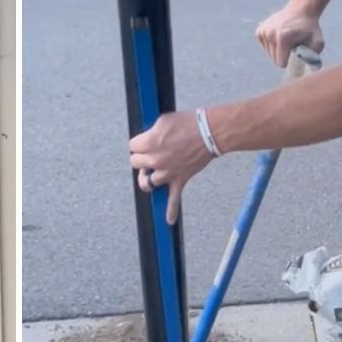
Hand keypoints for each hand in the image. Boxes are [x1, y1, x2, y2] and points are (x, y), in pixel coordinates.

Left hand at [128, 110, 215, 224]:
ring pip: (147, 182)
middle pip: (135, 163)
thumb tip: (146, 140)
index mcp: (149, 143)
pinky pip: (173, 200)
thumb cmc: (188, 123)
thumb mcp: (162, 121)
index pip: (132, 146)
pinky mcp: (179, 180)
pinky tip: (169, 220)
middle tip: (151, 152)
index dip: (138, 142)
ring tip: (154, 171)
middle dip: (141, 157)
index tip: (145, 141)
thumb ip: (150, 133)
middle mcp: (155, 160)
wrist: (210, 133)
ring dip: (149, 176)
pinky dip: (171, 211)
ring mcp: (166, 173)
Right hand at [255, 4, 324, 66]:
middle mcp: (270, 33)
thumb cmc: (310, 28)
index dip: (290, 62)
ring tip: (287, 40)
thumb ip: (313, 57)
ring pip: (269, 54)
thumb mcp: (318, 42)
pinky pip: (264, 47)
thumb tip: (307, 70)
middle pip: (273, 59)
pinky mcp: (260, 30)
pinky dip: (272, 45)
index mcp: (283, 37)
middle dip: (283, 56)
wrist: (301, 9)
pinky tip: (279, 37)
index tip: (296, 54)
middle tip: (293, 46)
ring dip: (278, 51)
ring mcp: (264, 31)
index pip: (280, 63)